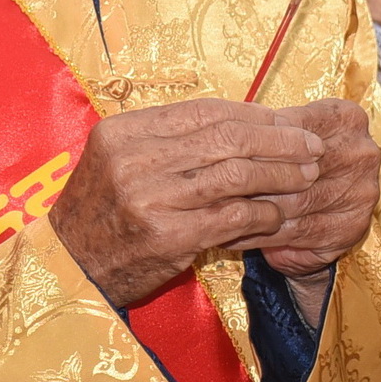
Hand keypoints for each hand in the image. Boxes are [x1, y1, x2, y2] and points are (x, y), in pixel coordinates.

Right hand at [49, 98, 324, 306]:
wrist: (68, 270)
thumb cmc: (103, 214)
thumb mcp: (120, 163)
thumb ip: (171, 141)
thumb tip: (248, 123)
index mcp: (123, 132)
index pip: (205, 111)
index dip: (255, 115)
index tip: (287, 120)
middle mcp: (133, 161)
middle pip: (226, 138)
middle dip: (279, 141)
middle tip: (312, 146)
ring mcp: (148, 199)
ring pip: (236, 175)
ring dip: (280, 175)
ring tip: (307, 176)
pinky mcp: (166, 238)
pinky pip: (232, 217)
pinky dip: (263, 214)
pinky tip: (278, 215)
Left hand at [228, 100, 380, 322]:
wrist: (324, 216)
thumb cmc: (292, 166)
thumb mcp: (283, 137)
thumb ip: (263, 133)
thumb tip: (222, 134)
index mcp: (346, 119)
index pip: (291, 126)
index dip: (251, 141)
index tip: (215, 152)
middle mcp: (361, 153)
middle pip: (293, 166)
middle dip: (247, 178)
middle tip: (208, 185)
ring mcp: (361, 192)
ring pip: (291, 201)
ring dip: (248, 208)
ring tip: (213, 210)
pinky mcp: (351, 228)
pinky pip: (294, 231)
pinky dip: (259, 233)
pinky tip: (231, 232)